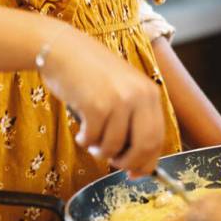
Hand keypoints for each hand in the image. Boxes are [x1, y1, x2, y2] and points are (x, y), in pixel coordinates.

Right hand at [36, 26, 166, 176]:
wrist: (63, 49)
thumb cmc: (90, 71)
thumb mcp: (123, 88)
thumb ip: (134, 119)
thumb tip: (140, 163)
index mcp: (150, 93)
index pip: (158, 138)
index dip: (147, 161)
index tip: (135, 172)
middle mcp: (139, 96)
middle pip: (144, 147)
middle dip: (127, 162)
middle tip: (113, 162)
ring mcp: (119, 101)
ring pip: (114, 147)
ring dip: (99, 150)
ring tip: (90, 139)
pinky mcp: (96, 106)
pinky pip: (93, 139)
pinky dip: (84, 141)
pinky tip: (80, 130)